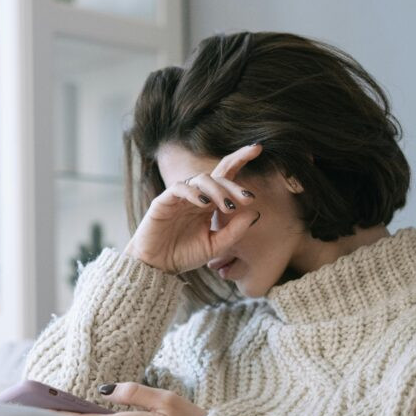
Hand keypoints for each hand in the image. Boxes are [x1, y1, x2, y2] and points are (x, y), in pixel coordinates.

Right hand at [124, 143, 262, 274]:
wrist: (157, 267)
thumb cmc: (184, 255)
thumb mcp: (215, 246)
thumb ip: (234, 231)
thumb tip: (255, 212)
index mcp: (209, 204)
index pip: (226, 177)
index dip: (239, 160)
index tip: (258, 149)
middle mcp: (196, 197)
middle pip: (217, 177)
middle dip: (234, 184)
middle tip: (248, 198)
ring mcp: (180, 198)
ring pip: (201, 179)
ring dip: (218, 190)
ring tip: (228, 206)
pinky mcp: (164, 201)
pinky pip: (180, 188)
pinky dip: (194, 193)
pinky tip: (204, 203)